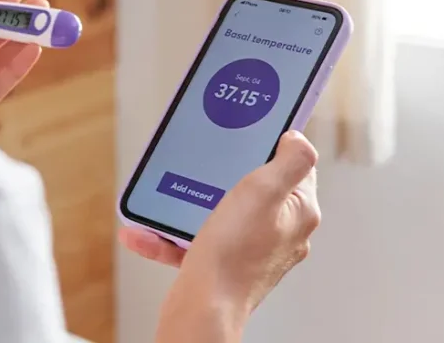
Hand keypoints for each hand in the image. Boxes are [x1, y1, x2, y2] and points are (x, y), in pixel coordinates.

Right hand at [120, 132, 320, 335]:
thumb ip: (290, 161)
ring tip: (168, 197)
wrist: (204, 306)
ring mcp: (252, 252)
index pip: (296, 170)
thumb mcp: (263, 191)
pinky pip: (195, 243)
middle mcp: (280, 235)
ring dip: (190, 206)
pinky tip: (144, 230)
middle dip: (224, 177)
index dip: (273, 149)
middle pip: (257, 191)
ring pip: (222, 216)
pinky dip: (169, 236)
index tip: (249, 137)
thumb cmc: (234, 255)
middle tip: (206, 165)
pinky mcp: (223, 267)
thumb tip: (299, 141)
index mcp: (298, 214)